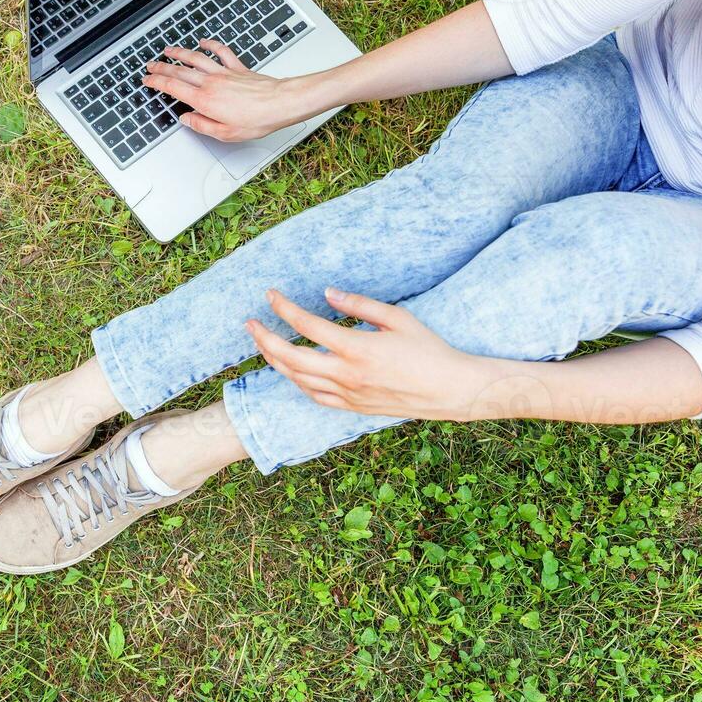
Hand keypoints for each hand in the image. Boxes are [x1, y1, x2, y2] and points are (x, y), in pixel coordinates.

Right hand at [143, 40, 314, 141]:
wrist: (279, 103)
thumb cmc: (256, 119)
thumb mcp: (224, 133)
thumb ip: (201, 125)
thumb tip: (187, 120)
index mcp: (204, 100)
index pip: (173, 88)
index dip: (156, 82)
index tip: (147, 80)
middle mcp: (211, 83)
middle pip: (180, 71)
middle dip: (161, 67)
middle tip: (149, 65)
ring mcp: (224, 73)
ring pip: (196, 58)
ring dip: (179, 53)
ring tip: (168, 50)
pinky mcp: (237, 68)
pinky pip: (221, 52)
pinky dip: (211, 44)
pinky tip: (204, 41)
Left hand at [246, 287, 495, 421]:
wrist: (451, 390)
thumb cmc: (428, 350)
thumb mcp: (397, 318)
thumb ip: (359, 305)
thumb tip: (328, 293)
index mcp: (356, 348)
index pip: (307, 325)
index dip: (283, 308)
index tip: (270, 295)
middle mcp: (347, 374)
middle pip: (290, 357)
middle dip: (264, 339)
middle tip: (249, 323)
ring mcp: (348, 394)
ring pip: (298, 380)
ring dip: (275, 361)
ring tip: (263, 344)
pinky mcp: (353, 407)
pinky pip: (315, 397)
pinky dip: (297, 382)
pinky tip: (291, 371)